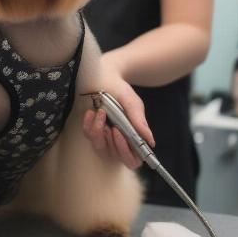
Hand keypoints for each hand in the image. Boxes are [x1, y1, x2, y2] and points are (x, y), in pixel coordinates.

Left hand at [82, 54, 154, 169]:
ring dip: (99, 132)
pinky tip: (91, 112)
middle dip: (111, 142)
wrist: (106, 77)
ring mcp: (104, 138)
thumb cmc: (122, 92)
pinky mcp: (92, 131)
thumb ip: (139, 121)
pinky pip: (87, 135)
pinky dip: (88, 124)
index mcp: (132, 139)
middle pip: (115, 156)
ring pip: (99, 147)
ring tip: (101, 113)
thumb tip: (150, 141)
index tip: (119, 133)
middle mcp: (118, 142)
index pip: (132, 160)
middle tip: (110, 126)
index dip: (126, 152)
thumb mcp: (133, 104)